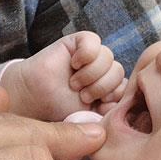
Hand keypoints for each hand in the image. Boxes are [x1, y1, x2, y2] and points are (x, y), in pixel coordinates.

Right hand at [2, 31, 125, 120]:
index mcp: (109, 89)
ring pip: (109, 57)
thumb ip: (108, 114)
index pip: (127, 87)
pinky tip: (74, 64)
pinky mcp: (79, 42)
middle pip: (119, 72)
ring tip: (74, 83)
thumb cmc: (58, 110)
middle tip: (83, 96)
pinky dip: (86, 54)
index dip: (114, 97)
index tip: (98, 107)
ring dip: (91, 74)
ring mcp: (92, 56)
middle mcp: (103, 71)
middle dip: (101, 87)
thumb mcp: (88, 118)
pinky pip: (94, 41)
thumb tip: (122, 106)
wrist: (33, 98)